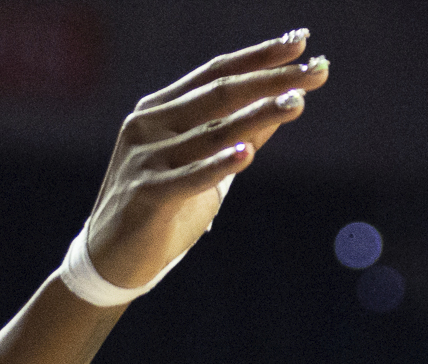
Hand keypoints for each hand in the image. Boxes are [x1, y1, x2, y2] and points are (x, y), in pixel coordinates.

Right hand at [79, 33, 332, 291]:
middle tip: (314, 70)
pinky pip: (190, 177)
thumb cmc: (165, 209)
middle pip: (219, 93)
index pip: (216, 72)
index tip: (299, 41)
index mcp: (161, 108)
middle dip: (270, 80)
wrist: (113, 257)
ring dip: (259, 115)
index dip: (259, 57)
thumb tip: (284, 103)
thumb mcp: (204, 166)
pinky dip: (218, 165)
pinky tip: (247, 153)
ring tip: (297, 103)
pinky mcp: (147, 194)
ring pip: (212, 131)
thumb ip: (238, 135)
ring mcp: (146, 157)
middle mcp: (150, 124)